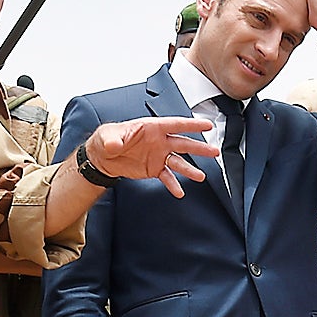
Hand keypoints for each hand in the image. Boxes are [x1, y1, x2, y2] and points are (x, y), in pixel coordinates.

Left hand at [86, 116, 216, 198]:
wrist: (102, 159)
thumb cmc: (106, 140)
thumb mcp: (107, 137)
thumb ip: (113, 140)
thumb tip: (115, 145)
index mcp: (151, 128)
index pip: (175, 124)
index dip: (192, 125)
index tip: (207, 124)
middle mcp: (159, 141)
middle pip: (183, 144)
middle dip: (199, 148)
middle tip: (214, 151)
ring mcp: (158, 156)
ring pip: (179, 162)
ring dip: (190, 169)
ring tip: (200, 177)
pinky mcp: (154, 169)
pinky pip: (167, 177)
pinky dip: (173, 184)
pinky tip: (179, 192)